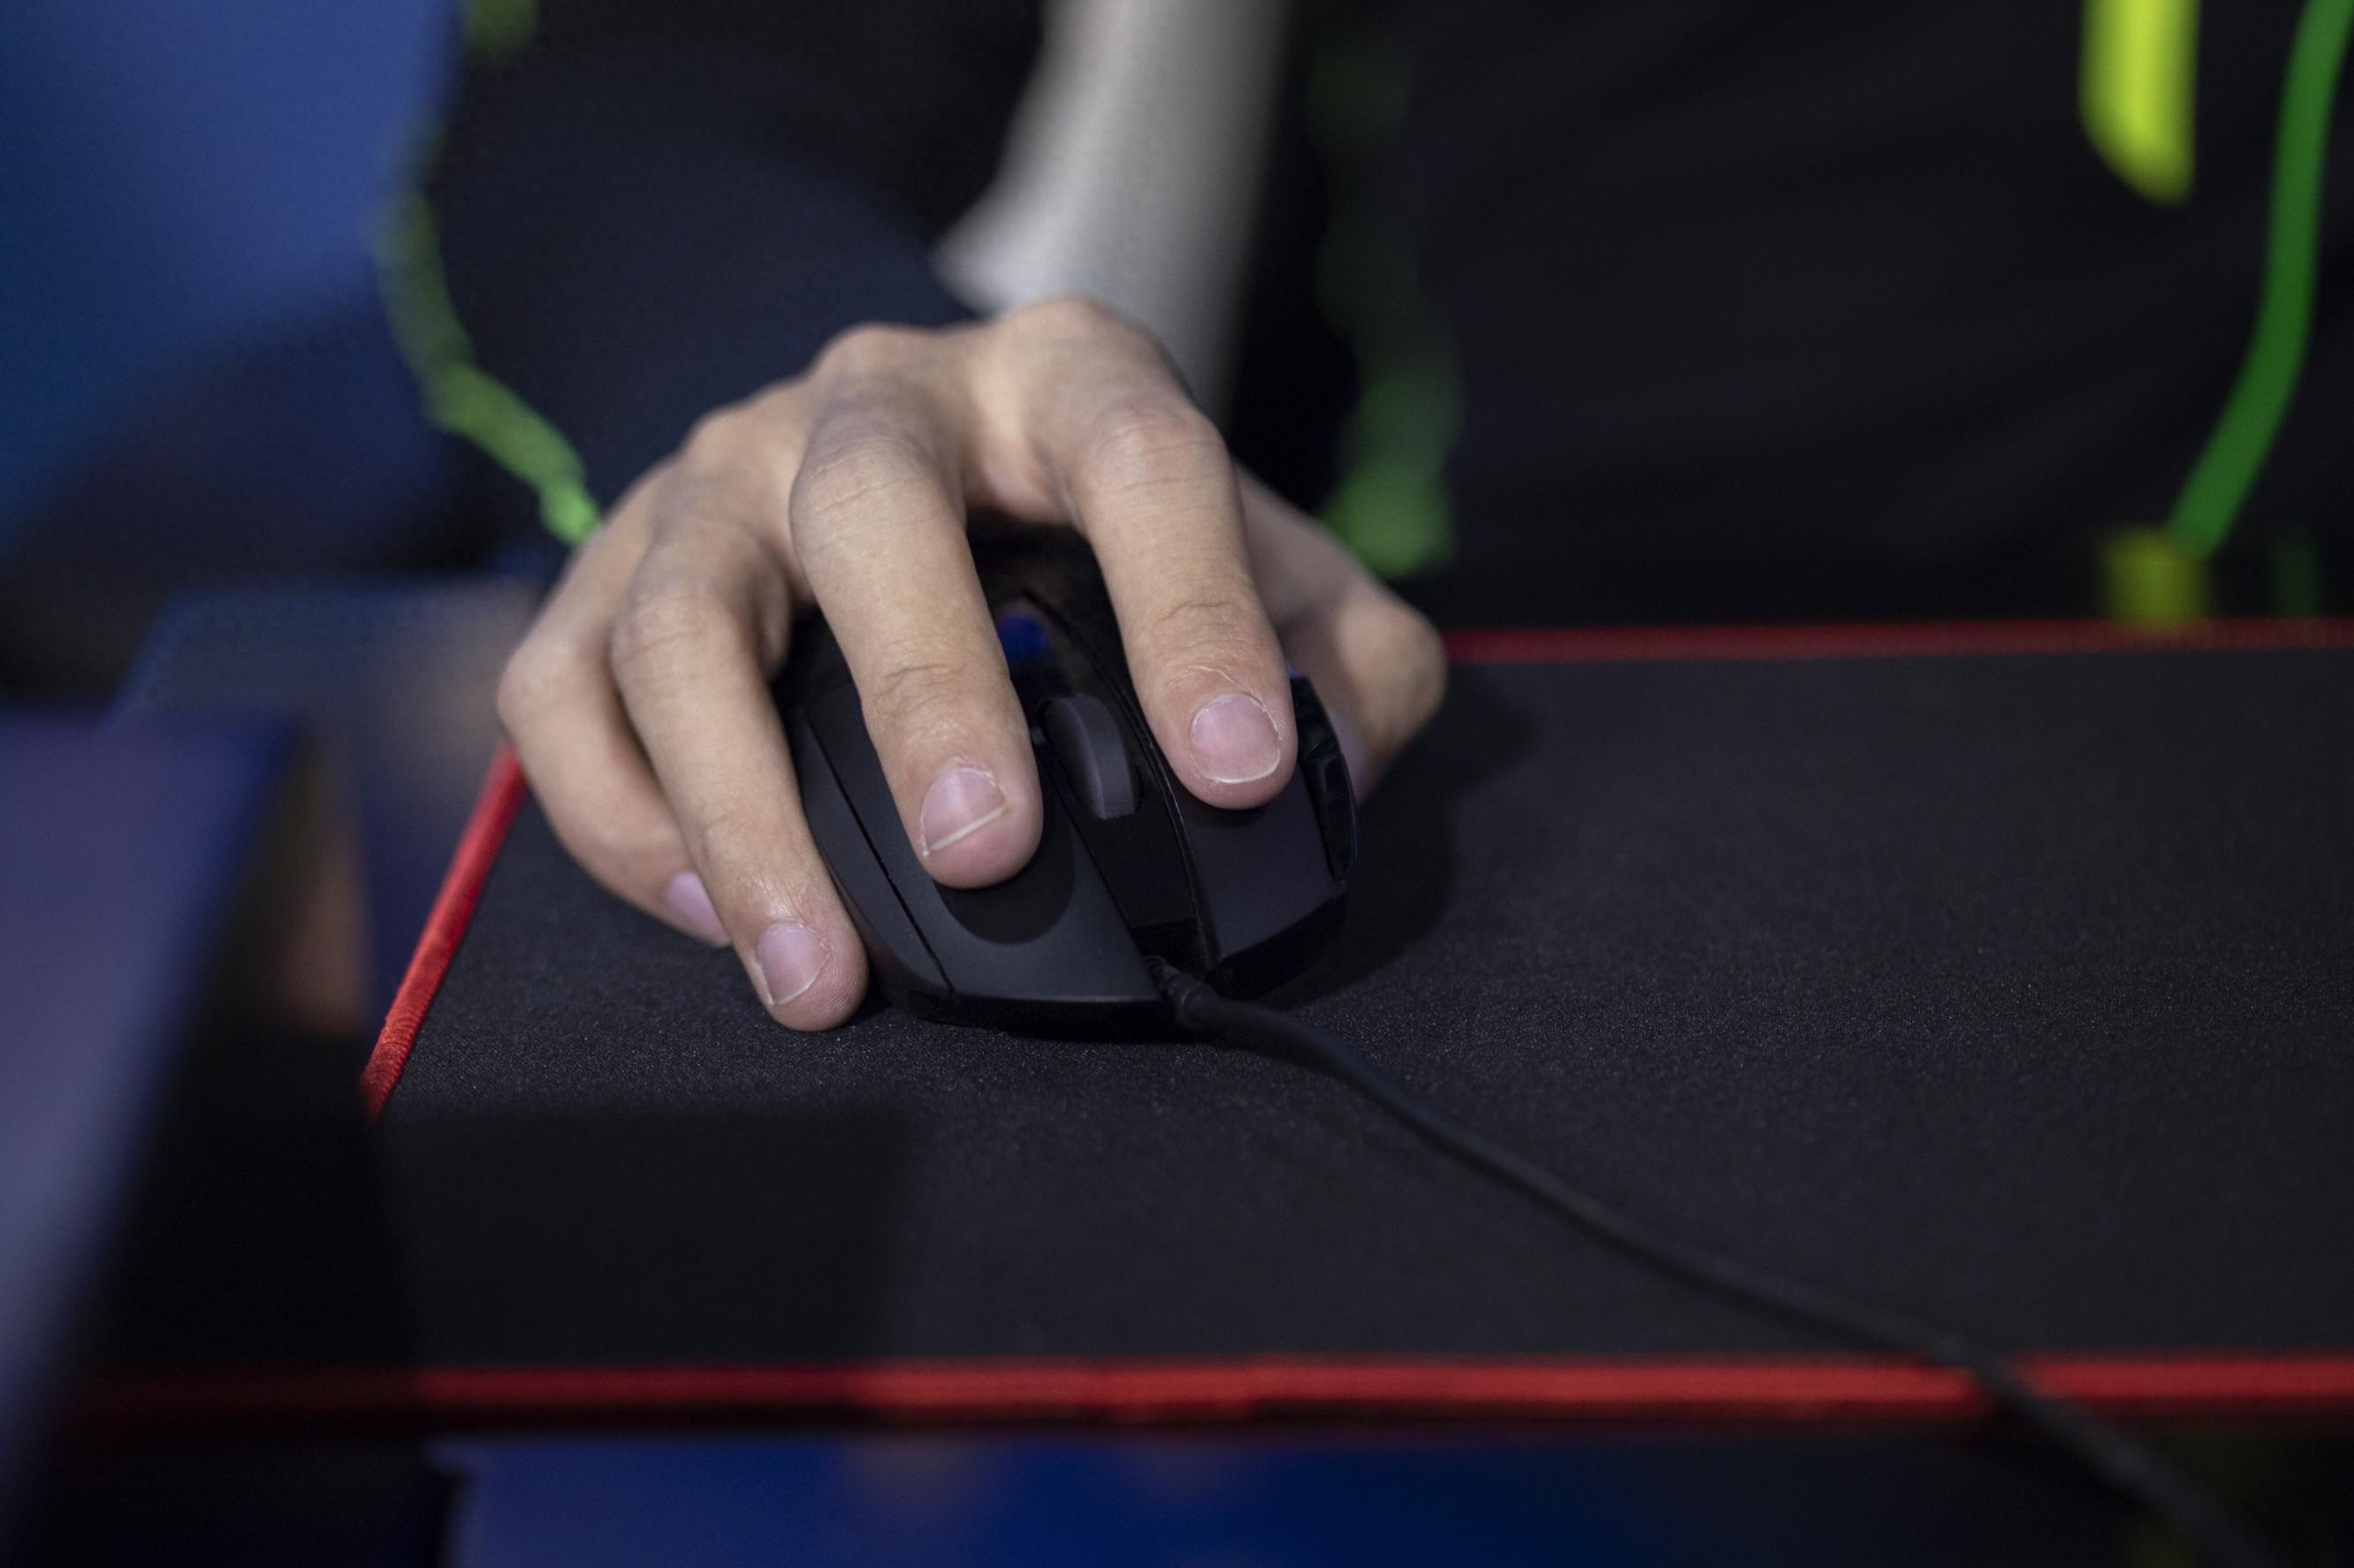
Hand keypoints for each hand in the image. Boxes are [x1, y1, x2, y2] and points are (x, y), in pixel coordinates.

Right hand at [496, 297, 1445, 1028]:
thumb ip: (1340, 657)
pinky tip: (719, 917)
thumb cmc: (1095, 524)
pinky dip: (623, 820)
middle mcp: (874, 401)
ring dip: (740, 807)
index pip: (1138, 458)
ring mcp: (721, 474)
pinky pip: (563, 688)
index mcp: (1060, 378)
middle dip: (923, 686)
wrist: (908, 434)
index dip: (1193, 609)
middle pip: (870, 509)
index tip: (1231, 771)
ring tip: (819, 976)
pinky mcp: (609, 561)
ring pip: (681, 617)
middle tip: (985, 855)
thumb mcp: (1255, 555)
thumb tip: (1321, 787)